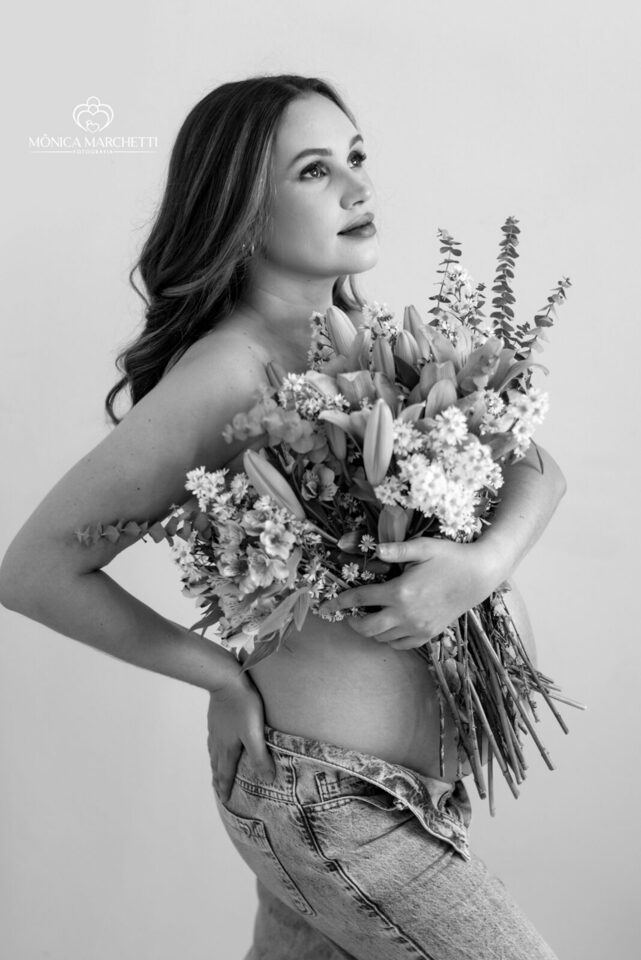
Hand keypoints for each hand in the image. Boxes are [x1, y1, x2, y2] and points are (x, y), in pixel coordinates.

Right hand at [207, 670, 276, 802]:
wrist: (225, 679)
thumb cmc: (243, 705)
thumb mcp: (254, 733)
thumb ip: (260, 756)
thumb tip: (267, 779)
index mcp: (227, 748)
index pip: (225, 774)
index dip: (226, 788)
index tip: (225, 800)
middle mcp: (218, 741)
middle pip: (217, 765)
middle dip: (218, 779)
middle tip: (218, 790)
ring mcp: (215, 729)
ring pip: (213, 752)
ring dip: (215, 765)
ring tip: (216, 771)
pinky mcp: (215, 717)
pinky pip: (213, 739)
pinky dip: (214, 749)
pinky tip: (217, 742)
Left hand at [319, 537, 504, 649]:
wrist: (479, 576)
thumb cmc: (450, 557)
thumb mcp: (423, 547)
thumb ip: (395, 549)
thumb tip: (373, 550)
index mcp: (400, 591)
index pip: (361, 598)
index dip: (340, 601)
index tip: (326, 606)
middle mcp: (406, 614)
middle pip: (367, 627)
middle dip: (352, 621)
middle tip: (348, 614)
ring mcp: (418, 627)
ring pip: (382, 638)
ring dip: (370, 630)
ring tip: (368, 617)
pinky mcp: (428, 634)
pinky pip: (400, 644)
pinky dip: (389, 638)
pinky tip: (388, 626)